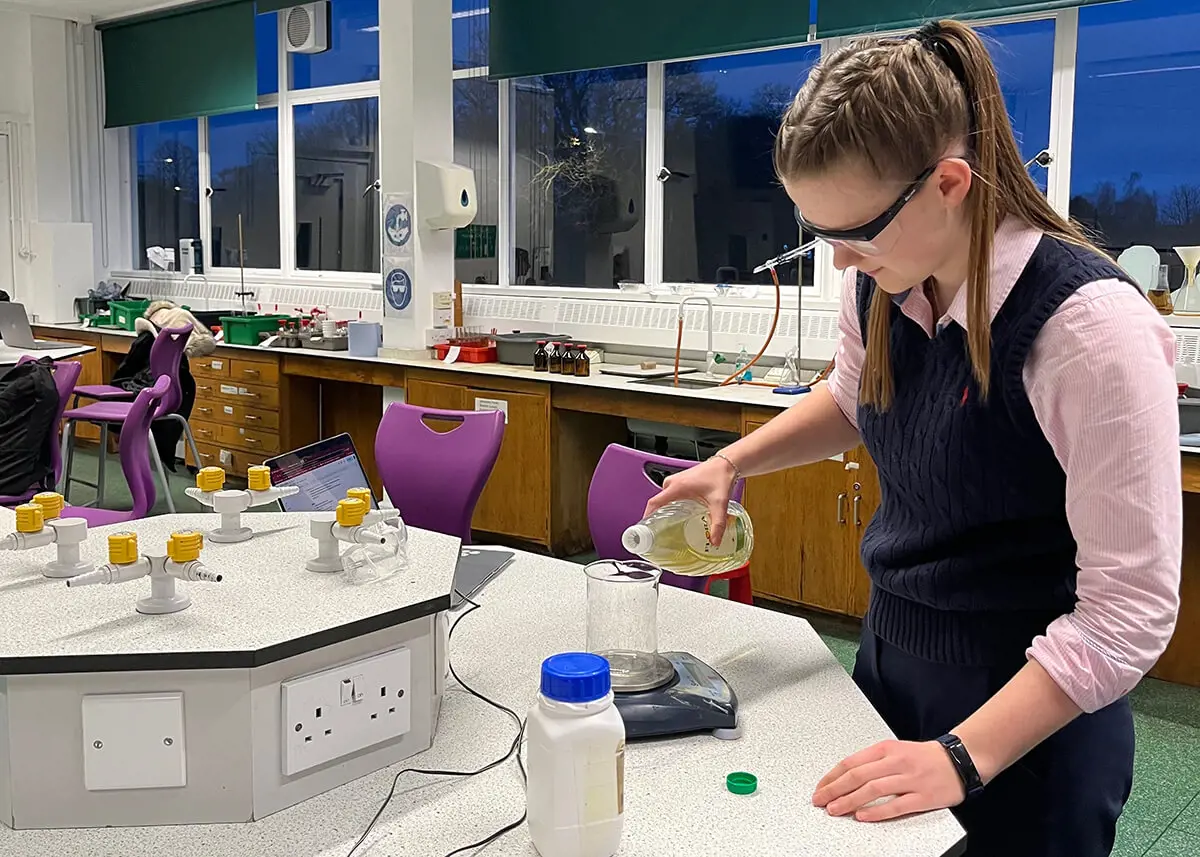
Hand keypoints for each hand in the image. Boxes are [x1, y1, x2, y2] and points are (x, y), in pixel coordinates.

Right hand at [643, 456, 737, 545]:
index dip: (647, 516)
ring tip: (669, 527)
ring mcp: (675, 481)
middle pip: (658, 503)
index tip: (645, 529)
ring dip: (665, 511)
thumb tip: (715, 541)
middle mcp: (673, 483)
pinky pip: (669, 495)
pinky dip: (671, 505)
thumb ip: (718, 523)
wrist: (726, 464)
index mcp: (677, 487)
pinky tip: (679, 515)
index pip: (654, 503)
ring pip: (664, 500)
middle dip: (657, 518)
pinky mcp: (680, 482)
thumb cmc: (720, 477)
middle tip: (660, 533)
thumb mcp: (719, 503)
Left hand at [812, 740, 964, 821]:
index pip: (851, 762)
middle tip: (820, 800)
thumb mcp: (895, 750)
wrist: (960, 760)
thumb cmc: (925, 757)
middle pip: (858, 775)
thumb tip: (844, 777)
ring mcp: (910, 779)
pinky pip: (896, 805)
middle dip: (835, 789)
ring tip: (835, 809)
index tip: (820, 788)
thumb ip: (872, 761)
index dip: (832, 776)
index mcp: (886, 749)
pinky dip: (877, 811)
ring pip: (873, 790)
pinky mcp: (923, 796)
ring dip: (850, 800)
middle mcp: (896, 762)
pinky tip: (863, 816)